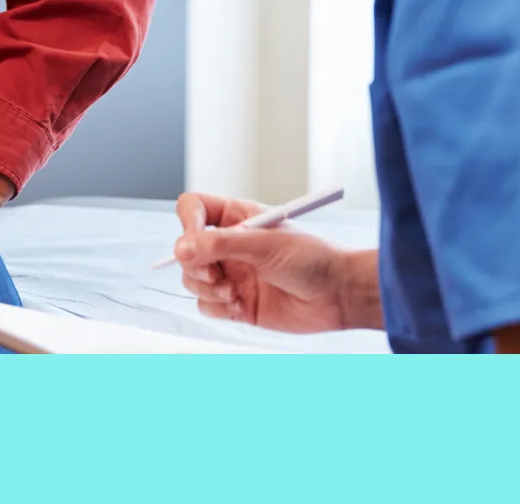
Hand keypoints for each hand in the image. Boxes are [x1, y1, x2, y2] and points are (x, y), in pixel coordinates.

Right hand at [174, 192, 371, 333]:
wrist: (339, 296)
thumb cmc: (312, 258)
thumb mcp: (264, 245)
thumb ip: (220, 245)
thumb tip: (181, 248)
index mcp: (236, 217)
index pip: (193, 209)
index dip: (187, 223)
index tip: (193, 242)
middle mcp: (229, 245)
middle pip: (186, 250)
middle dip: (195, 267)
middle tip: (217, 277)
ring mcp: (232, 274)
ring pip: (193, 280)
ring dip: (207, 291)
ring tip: (233, 294)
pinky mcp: (237, 303)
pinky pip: (207, 306)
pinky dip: (217, 309)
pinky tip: (241, 308)